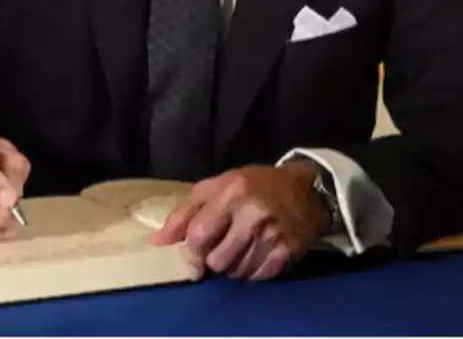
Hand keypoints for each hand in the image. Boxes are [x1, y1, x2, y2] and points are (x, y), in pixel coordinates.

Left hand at [149, 162, 331, 280]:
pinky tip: (256, 253)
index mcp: (233, 192)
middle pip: (217, 260)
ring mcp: (272, 235)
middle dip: (214, 259)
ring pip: (236, 273)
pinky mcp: (287, 252)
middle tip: (222, 246)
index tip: (193, 255)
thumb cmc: (255, 186)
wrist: (306, 190)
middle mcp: (253, 214)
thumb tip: (156, 242)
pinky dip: (252, 271)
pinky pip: (256, 277)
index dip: (191, 252)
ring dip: (233, 266)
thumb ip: (185, 212)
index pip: (199, 235)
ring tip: (241, 247)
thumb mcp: (217, 187)